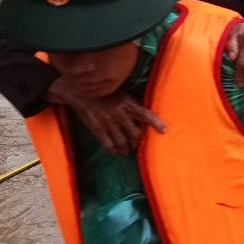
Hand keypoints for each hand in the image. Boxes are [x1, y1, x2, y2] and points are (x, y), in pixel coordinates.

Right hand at [46, 78, 165, 155]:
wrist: (79, 90)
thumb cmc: (102, 90)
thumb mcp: (120, 93)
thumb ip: (131, 104)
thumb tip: (144, 113)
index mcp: (128, 103)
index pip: (146, 114)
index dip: (156, 123)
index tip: (164, 130)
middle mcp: (120, 115)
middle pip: (135, 134)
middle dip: (139, 143)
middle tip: (142, 148)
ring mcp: (108, 123)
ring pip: (122, 142)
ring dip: (127, 149)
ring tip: (129, 153)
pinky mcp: (97, 129)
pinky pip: (108, 144)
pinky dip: (114, 150)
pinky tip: (116, 152)